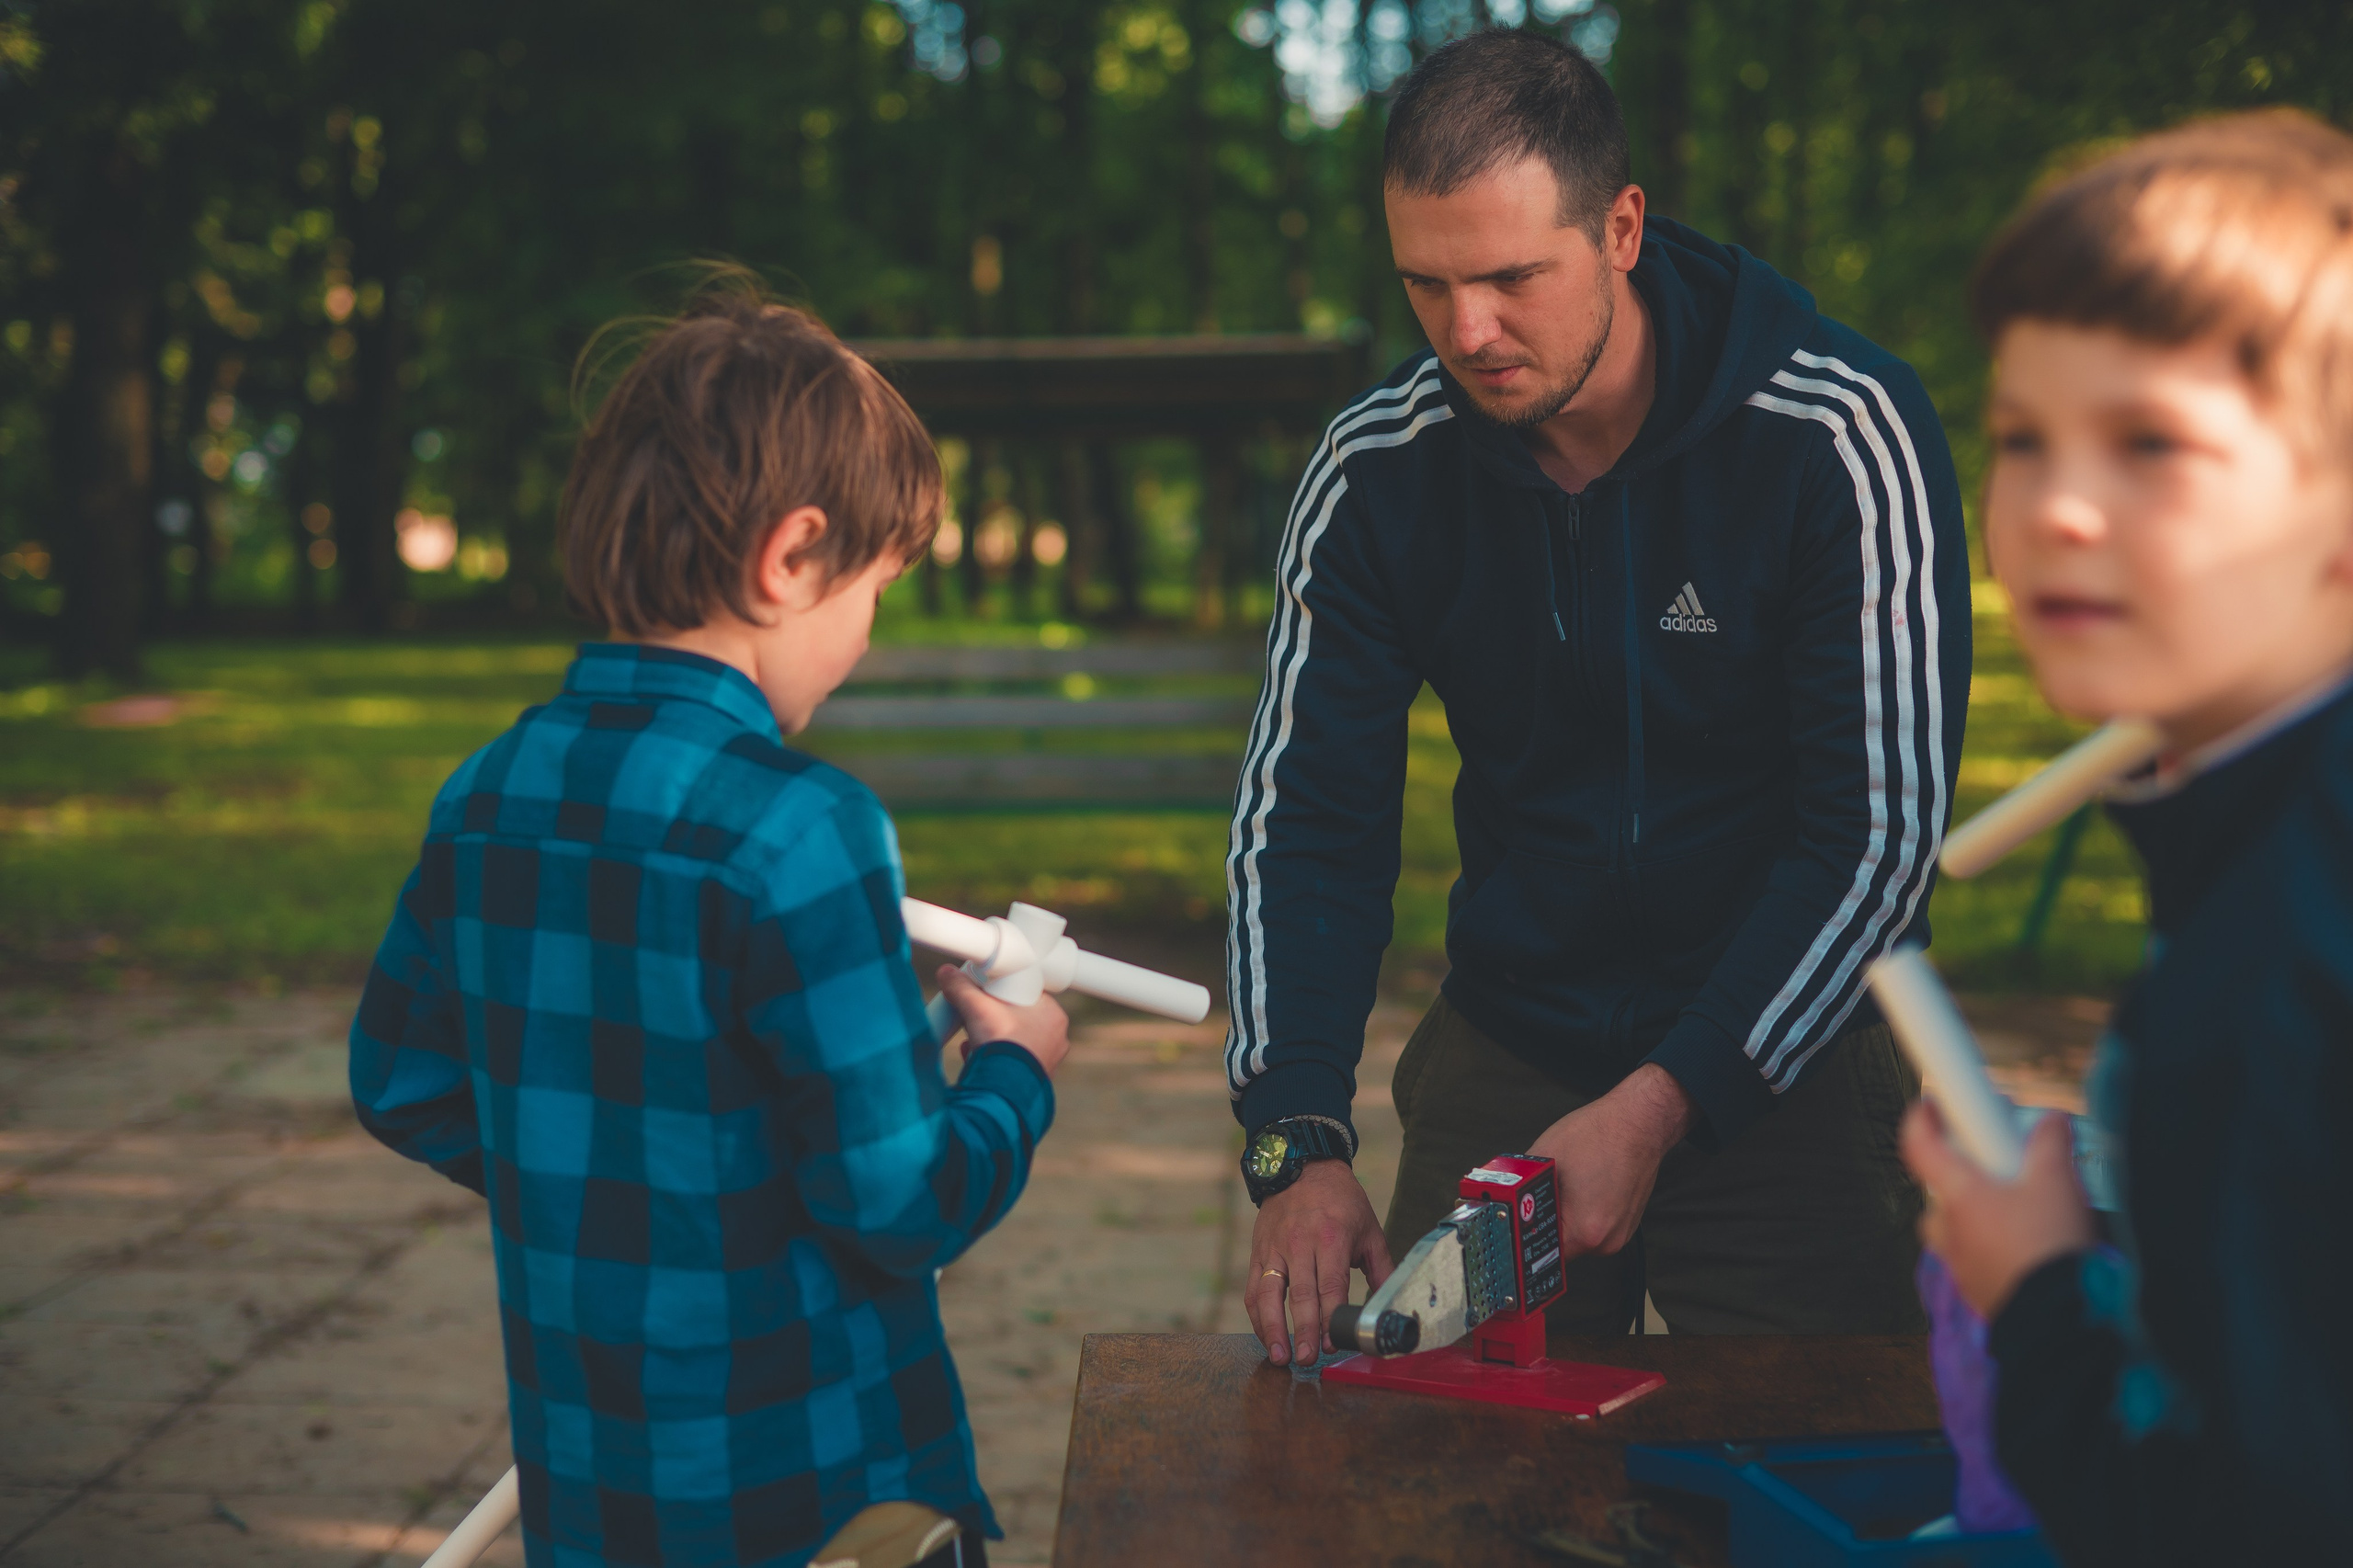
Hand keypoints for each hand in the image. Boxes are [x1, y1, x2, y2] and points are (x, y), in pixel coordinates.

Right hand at [937, 966, 1070, 1077]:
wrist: (1004, 1092)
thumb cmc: (1002, 1046)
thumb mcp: (977, 1009)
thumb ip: (961, 988)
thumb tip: (947, 973)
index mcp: (1053, 1015)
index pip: (1028, 993)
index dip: (1005, 991)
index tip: (988, 993)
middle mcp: (1056, 1039)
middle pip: (1019, 1017)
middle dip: (995, 1017)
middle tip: (977, 1015)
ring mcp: (1046, 1061)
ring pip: (1015, 1040)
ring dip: (992, 1038)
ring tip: (973, 1037)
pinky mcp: (1032, 1080)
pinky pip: (1011, 1062)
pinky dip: (992, 1057)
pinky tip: (973, 1055)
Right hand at [1245, 1158, 1393, 1365]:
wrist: (1302, 1166)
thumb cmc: (1341, 1202)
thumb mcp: (1370, 1230)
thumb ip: (1381, 1270)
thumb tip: (1392, 1306)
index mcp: (1331, 1239)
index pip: (1329, 1286)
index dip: (1330, 1319)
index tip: (1333, 1345)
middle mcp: (1299, 1244)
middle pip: (1300, 1294)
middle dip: (1304, 1331)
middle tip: (1306, 1359)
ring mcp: (1274, 1249)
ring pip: (1268, 1294)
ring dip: (1272, 1329)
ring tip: (1280, 1357)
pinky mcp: (1258, 1252)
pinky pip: (1253, 1289)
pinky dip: (1257, 1316)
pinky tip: (1266, 1336)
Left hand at [1525, 1063, 1693, 1259]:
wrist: (1639, 1122)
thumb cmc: (1599, 1134)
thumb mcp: (1544, 1158)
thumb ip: (1522, 1188)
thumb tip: (1509, 1201)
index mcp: (1585, 1231)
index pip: (1544, 1252)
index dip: (1528, 1236)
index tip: (1522, 1224)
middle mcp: (1607, 1240)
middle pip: (1564, 1246)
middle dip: (1549, 1223)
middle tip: (1541, 1198)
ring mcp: (1621, 1233)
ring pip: (1580, 1235)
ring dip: (1567, 1217)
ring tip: (1568, 1187)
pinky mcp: (1628, 1223)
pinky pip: (1597, 1225)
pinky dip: (1585, 1211)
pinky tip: (1584, 1186)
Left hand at [1902, 1098, 2094, 1318]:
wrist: (2060, 1318)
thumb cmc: (2049, 1250)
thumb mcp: (2058, 1182)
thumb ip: (2051, 1144)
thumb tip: (2051, 1123)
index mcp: (1959, 1196)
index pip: (1919, 1147)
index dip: (1920, 1121)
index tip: (1929, 1107)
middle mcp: (1950, 1230)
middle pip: (1940, 1190)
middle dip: (1967, 1174)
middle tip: (2000, 1166)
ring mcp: (1961, 1263)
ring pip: (1958, 1226)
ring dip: (1980, 1213)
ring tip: (2020, 1208)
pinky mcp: (1978, 1289)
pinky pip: (1976, 1257)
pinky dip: (1993, 1245)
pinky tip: (2027, 1243)